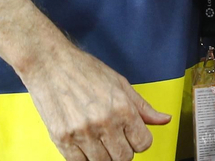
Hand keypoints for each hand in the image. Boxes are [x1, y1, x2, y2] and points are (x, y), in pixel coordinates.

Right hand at [20, 41, 169, 160]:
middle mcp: (104, 122)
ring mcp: (82, 133)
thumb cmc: (84, 70)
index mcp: (122, 108)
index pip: (143, 144)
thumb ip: (143, 107)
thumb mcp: (120, 83)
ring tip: (98, 139)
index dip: (139, 141)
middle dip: (122, 149)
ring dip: (103, 155)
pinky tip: (84, 143)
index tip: (131, 135)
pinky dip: (84, 158)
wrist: (50, 64)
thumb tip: (164, 119)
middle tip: (114, 137)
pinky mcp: (62, 139)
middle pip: (124, 158)